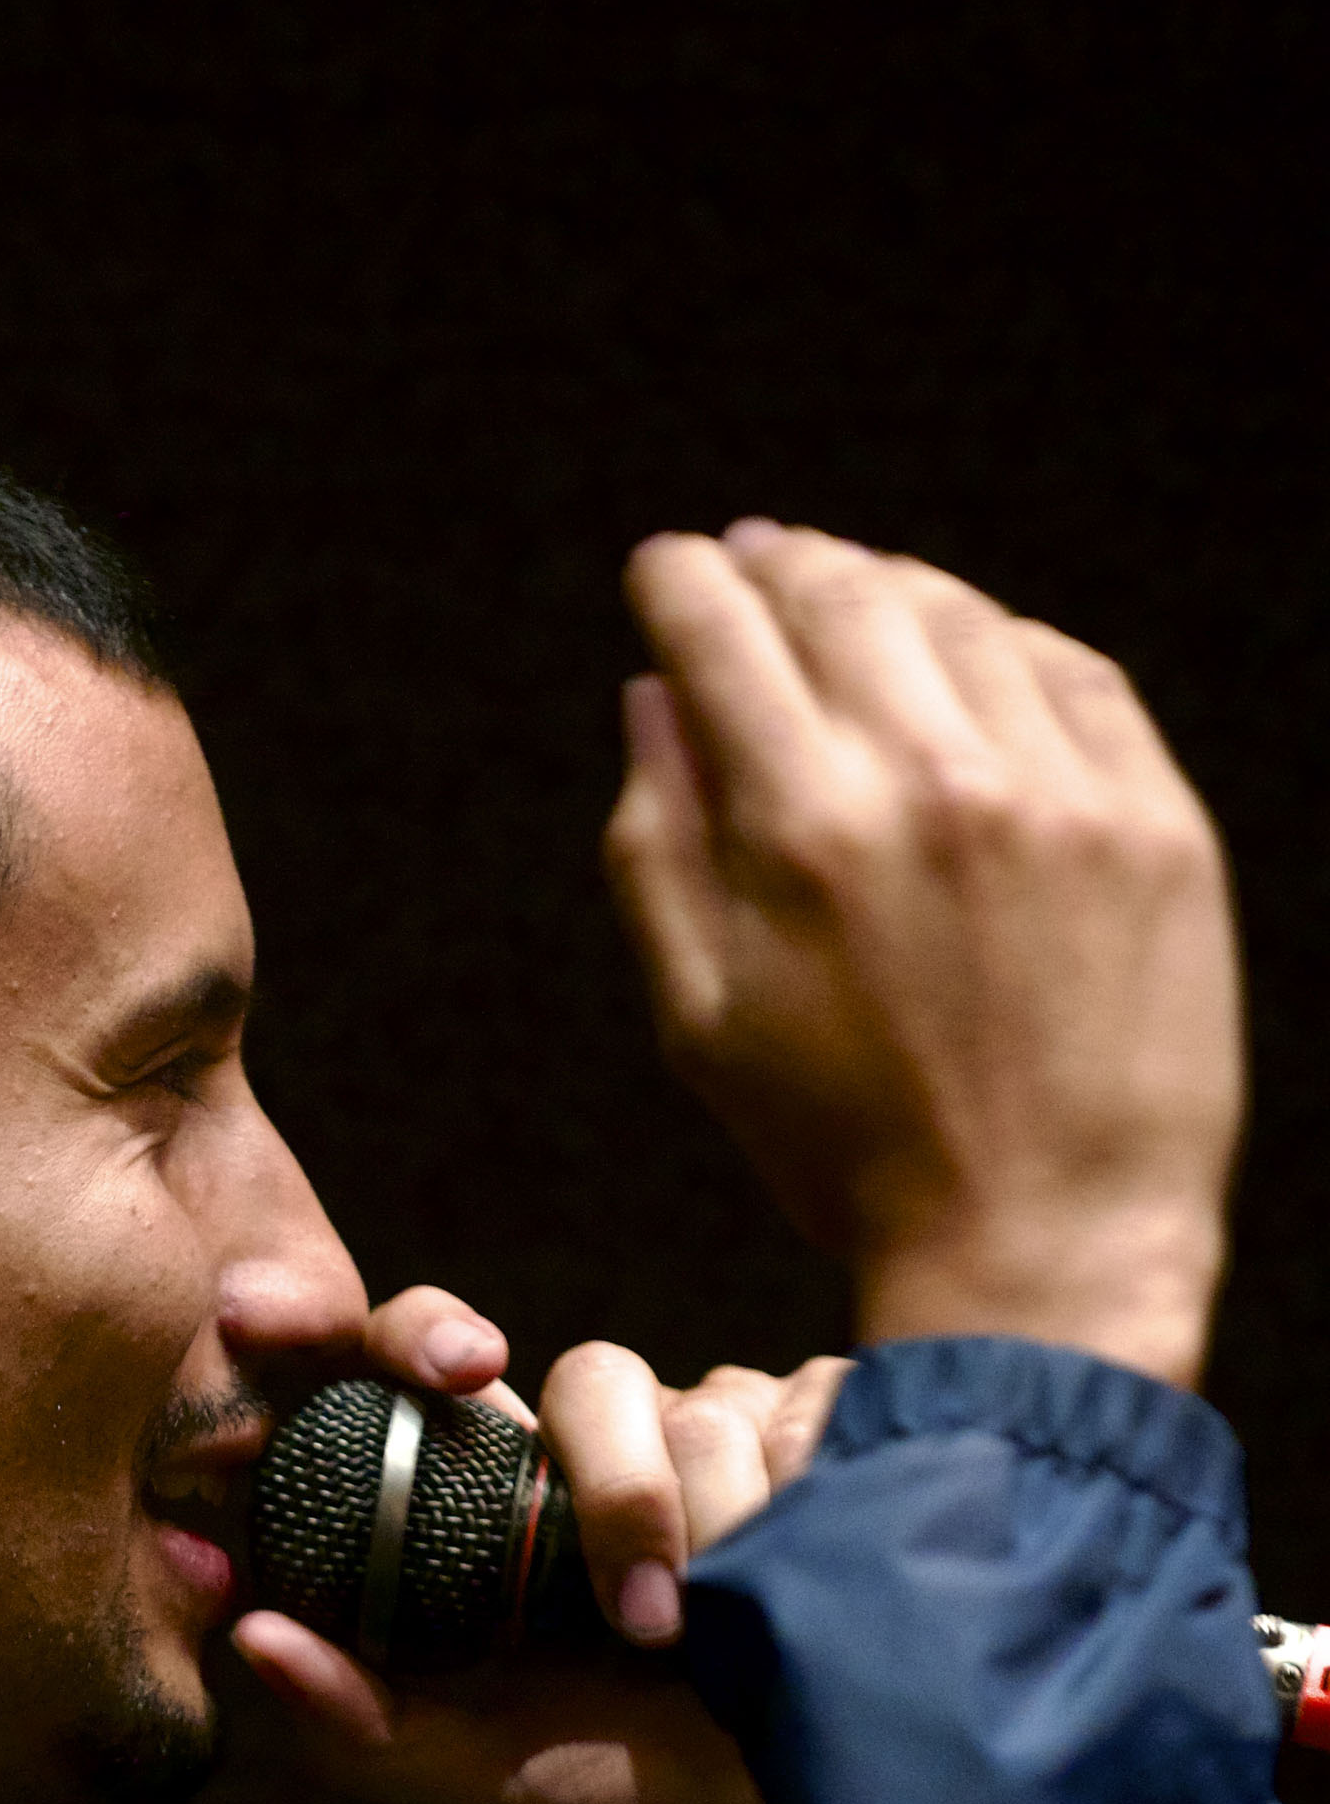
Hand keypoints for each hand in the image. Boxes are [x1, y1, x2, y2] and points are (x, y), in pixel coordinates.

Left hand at [232, 1303, 848, 1803]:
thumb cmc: (620, 1788)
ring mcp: (708, 1416)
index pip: (432, 1354)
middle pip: (591, 1377)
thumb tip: (251, 1634)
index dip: (408, 1329)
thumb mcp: (479, 1778)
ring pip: (702, 1412)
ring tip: (731, 1643)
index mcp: (489, 1492)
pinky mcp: (816, 1416)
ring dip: (722, 1543)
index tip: (405, 1352)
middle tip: (648, 1621)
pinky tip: (807, 1577)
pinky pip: (803, 1418)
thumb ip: (359, 1726)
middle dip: (624, 1493)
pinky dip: (805, 1511)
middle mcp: (590, 1438)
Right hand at [607, 523, 1242, 1387]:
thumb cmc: (850, 1155)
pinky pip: (1074, 673)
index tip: (667, 569)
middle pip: (840, 593)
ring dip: (891, 584)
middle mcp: (932, 781)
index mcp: (800, 831)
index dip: (680, 581)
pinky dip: (1007, 643)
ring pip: (960, 616)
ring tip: (858, 590)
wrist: (1043, 1246)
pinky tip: (975, 657)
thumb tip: (650, 698)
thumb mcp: (702, 1020)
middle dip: (779, 560)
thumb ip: (655, 845)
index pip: (722, 632)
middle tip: (755, 556)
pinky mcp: (1153, 821)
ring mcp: (1059, 791)